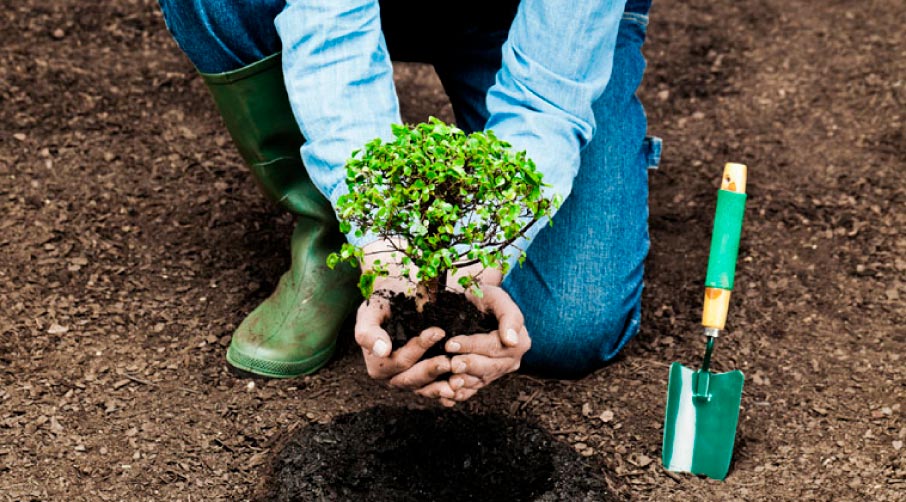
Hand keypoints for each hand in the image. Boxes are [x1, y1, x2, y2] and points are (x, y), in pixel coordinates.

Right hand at [354, 285, 457, 402]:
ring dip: (442, 387)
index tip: (438, 332)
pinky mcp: (424, 382)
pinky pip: (434, 391)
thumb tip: (382, 350)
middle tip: (450, 360)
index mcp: (378, 364)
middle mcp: (393, 377)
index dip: (418, 348)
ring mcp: (409, 380)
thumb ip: (369, 331)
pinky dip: (447, 392)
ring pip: (425, 389)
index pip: (400, 360)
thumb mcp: (370, 312)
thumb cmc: (382, 305)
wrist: (396, 301)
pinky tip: (460, 389)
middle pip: (412, 378)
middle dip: (431, 369)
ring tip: (459, 379)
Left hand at [443, 284, 530, 402]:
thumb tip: (511, 340)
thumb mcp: (498, 298)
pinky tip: (447, 395)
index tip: (451, 344)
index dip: (472, 346)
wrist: (477, 305)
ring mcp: (498, 371)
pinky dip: (461, 394)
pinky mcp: (485, 378)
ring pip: (480, 381)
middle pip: (489, 367)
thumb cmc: (486, 298)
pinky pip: (473, 390)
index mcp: (519, 342)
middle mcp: (511, 360)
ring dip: (464, 383)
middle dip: (468, 366)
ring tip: (448, 382)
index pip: (494, 346)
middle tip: (450, 364)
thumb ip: (508, 316)